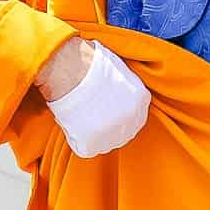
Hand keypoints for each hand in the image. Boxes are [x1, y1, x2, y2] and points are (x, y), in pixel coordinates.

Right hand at [37, 40, 150, 158]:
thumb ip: (124, 88)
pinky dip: (75, 138)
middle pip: (123, 132)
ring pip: (104, 143)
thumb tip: (117, 94)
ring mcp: (113, 135)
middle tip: (90, 114)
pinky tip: (70, 121)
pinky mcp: (92, 145)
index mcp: (141, 99)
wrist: (68, 67)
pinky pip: (84, 148)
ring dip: (93, 133)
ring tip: (78, 114)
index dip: (118, 113)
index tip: (105, 109)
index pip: (135, 115)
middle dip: (108, 126)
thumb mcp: (117, 69)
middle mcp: (132, 120)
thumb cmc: (88, 61)